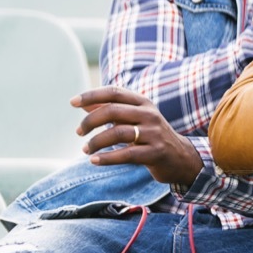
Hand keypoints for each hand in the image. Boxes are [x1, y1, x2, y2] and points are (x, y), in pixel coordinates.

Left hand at [73, 86, 204, 185]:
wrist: (180, 157)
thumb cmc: (150, 136)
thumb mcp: (133, 118)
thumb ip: (109, 110)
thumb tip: (81, 104)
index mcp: (143, 103)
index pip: (114, 92)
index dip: (91, 95)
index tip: (72, 103)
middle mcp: (150, 115)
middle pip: (113, 110)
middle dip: (90, 121)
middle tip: (79, 132)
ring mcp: (154, 134)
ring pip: (118, 133)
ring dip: (96, 142)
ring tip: (86, 150)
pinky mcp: (155, 153)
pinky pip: (127, 154)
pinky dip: (107, 158)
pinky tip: (94, 161)